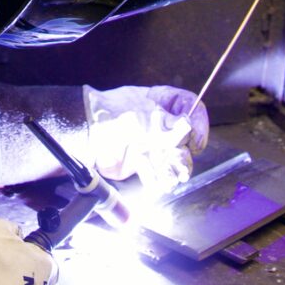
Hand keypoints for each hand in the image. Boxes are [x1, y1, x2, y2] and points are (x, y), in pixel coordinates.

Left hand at [84, 84, 208, 192]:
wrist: (86, 133)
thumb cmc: (112, 114)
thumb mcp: (144, 116)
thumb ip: (167, 125)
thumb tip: (188, 129)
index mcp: (163, 101)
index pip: (192, 106)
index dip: (199, 122)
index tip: (196, 140)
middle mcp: (161, 121)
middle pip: (185, 138)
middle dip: (185, 153)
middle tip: (182, 166)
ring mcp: (152, 141)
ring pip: (173, 158)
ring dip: (175, 169)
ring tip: (173, 179)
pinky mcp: (142, 159)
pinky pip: (157, 171)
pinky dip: (159, 179)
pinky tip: (159, 183)